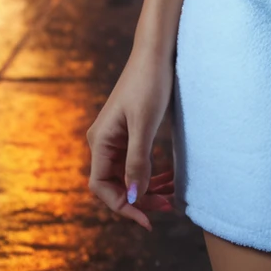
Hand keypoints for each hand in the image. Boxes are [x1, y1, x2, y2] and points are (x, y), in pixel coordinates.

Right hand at [87, 49, 175, 230]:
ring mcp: (115, 137)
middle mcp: (102, 141)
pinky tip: (167, 179)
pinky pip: (134, 162)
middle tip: (166, 208)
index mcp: (100, 141)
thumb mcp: (145, 124)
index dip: (121, 206)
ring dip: (146, 189)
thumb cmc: (150, 82)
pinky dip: (149, 174)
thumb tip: (132, 196)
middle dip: (138, 199)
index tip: (147, 219)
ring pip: (126, 175)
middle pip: (114, 184)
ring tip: (170, 197)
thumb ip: (137, 161)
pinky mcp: (129, 132)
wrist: (157, 51)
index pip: (101, 187)